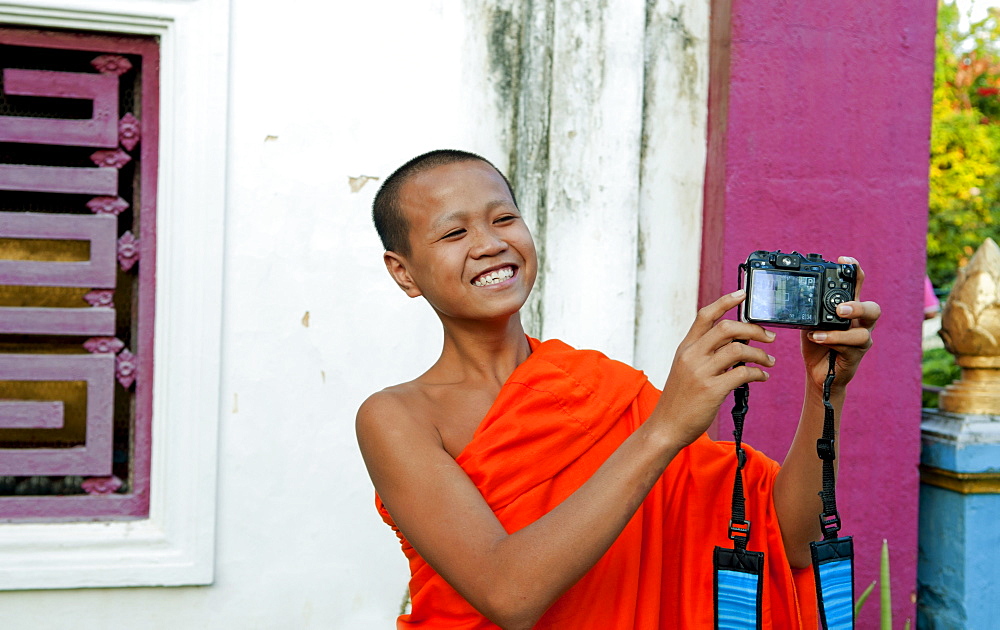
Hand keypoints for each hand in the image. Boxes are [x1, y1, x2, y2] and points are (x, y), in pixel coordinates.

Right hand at [654, 290, 775, 446]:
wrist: (666, 426)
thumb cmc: (680, 399)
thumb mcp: (685, 369)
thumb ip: (705, 354)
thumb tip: (737, 344)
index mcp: (685, 347)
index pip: (705, 316)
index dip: (726, 301)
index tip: (744, 294)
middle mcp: (691, 355)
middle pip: (727, 328)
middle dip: (754, 329)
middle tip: (769, 337)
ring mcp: (701, 372)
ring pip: (739, 350)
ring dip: (760, 354)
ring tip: (769, 361)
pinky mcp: (712, 390)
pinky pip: (743, 374)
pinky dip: (758, 373)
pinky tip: (761, 377)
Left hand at [800, 257, 880, 393]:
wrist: (818, 372)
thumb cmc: (817, 343)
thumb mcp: (809, 320)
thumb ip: (808, 308)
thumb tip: (791, 293)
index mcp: (850, 308)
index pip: (857, 285)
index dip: (855, 271)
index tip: (844, 260)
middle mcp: (860, 322)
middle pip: (873, 308)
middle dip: (858, 306)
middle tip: (840, 307)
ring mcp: (860, 339)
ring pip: (864, 331)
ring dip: (842, 329)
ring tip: (823, 327)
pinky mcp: (855, 355)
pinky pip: (848, 346)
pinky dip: (831, 340)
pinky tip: (816, 338)